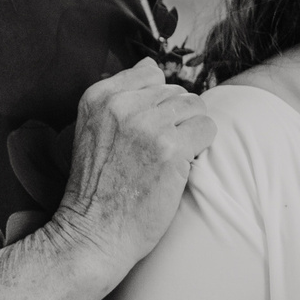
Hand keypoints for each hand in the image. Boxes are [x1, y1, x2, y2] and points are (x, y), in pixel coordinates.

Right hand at [46, 60, 214, 278]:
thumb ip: (120, 96)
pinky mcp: (171, 148)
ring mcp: (147, 125)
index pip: (150, 74)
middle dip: (175, 120)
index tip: (145, 131)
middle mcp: (122, 104)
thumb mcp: (92, 130)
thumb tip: (152, 66)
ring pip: (195, 107)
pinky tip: (181, 167)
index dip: (157, 104)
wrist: (93, 233)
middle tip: (157, 153)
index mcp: (99, 96)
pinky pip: (207, 129)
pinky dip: (201, 148)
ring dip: (190, 133)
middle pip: (176, 92)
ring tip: (169, 159)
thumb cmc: (97, 188)